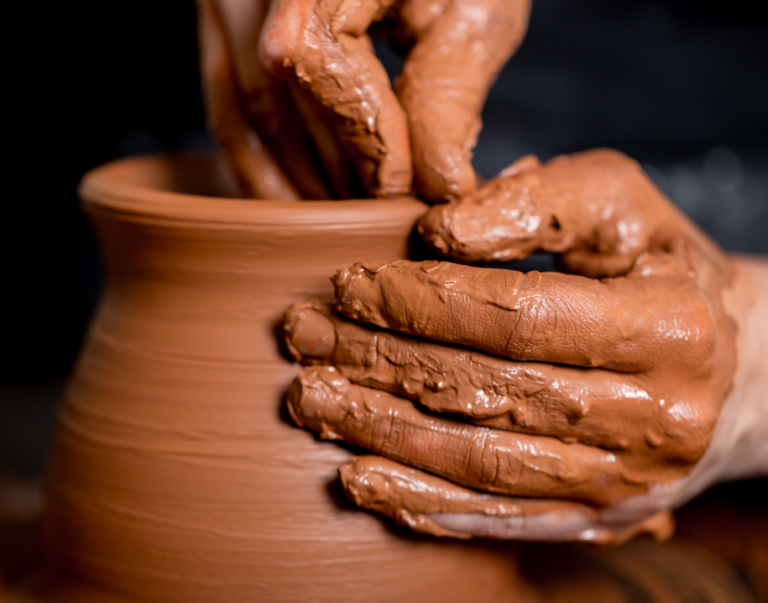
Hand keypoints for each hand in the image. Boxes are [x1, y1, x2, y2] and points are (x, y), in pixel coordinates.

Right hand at [196, 0, 530, 200]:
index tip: (397, 189)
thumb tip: (436, 187)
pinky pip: (227, 106)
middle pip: (275, 96)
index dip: (360, 136)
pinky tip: (301, 197)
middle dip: (330, 174)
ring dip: (294, 181)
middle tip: (376, 222)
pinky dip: (263, 162)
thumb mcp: (472, 8)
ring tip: (344, 220)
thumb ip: (448, 91)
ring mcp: (227, 0)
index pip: (318, 59)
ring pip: (243, 111)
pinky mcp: (225, 25)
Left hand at [283, 149, 767, 543]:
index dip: (420, 301)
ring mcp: (627, 481)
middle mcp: (655, 416)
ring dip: (383, 434)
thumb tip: (436, 232)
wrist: (734, 366)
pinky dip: (425, 503)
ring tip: (310, 402)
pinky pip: (502, 519)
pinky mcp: (601, 517)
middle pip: (488, 391)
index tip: (347, 282)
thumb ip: (535, 203)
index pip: (517, 316)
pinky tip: (362, 478)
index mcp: (669, 325)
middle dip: (380, 362)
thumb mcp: (618, 204)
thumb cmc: (661, 267)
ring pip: (483, 463)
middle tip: (302, 338)